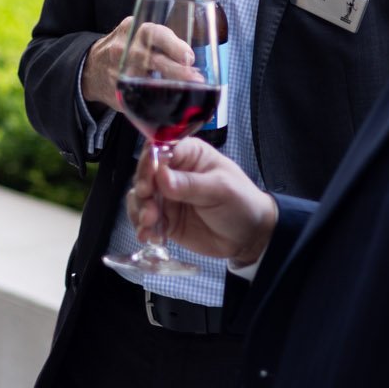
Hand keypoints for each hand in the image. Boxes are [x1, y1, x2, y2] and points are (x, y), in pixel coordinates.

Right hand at [84, 16, 203, 108]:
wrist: (91, 67)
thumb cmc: (126, 50)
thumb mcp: (138, 36)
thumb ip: (162, 43)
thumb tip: (195, 64)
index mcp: (132, 29)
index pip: (154, 33)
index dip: (174, 45)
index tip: (190, 57)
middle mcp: (124, 48)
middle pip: (150, 58)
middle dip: (175, 68)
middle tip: (194, 78)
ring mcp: (119, 70)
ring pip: (144, 79)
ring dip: (168, 86)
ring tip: (187, 92)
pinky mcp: (117, 89)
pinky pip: (137, 96)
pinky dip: (154, 99)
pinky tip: (169, 103)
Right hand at [128, 137, 277, 264]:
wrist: (249, 238)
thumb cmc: (242, 203)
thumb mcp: (221, 189)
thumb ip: (191, 184)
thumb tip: (161, 176)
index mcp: (189, 154)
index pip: (160, 150)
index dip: (150, 164)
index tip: (148, 182)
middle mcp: (173, 172)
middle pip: (144, 173)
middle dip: (142, 190)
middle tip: (149, 206)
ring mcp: (166, 196)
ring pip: (139, 197)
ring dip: (140, 210)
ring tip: (149, 224)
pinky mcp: (164, 218)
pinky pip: (143, 219)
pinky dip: (142, 227)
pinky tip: (149, 235)